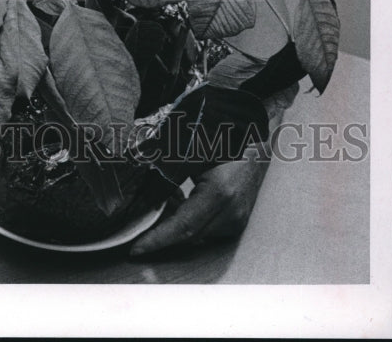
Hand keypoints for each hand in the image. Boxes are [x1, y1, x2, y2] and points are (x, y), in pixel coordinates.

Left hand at [129, 156, 268, 257]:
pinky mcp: (236, 222)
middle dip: (160, 233)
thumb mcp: (191, 153)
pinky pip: (205, 229)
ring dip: (173, 224)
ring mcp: (236, 220)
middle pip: (187, 235)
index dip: (157, 239)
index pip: (183, 227)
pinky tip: (177, 200)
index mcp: (220, 193)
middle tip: (136, 226)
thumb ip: (166, 173)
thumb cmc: (223, 144)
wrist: (256, 148)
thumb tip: (138, 188)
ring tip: (159, 201)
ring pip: (195, 234)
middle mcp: (231, 213)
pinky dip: (187, 220)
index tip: (136, 248)